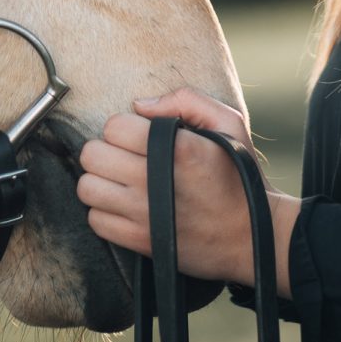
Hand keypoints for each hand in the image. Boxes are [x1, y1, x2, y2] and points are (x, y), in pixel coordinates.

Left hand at [77, 87, 298, 292]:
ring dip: (100, 180)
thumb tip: (139, 105)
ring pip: (87, 188)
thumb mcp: (228, 123)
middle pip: (92, 155)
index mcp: (175, 148)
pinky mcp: (139, 242)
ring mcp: (143, 215)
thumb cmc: (240, 175)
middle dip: (105, 150)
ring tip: (120, 180)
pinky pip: (95, 221)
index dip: (123, 127)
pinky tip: (123, 205)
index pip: (114, 126)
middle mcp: (153, 181)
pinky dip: (104, 211)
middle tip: (124, 156)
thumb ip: (186, 99)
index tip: (137, 136)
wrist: (253, 235)